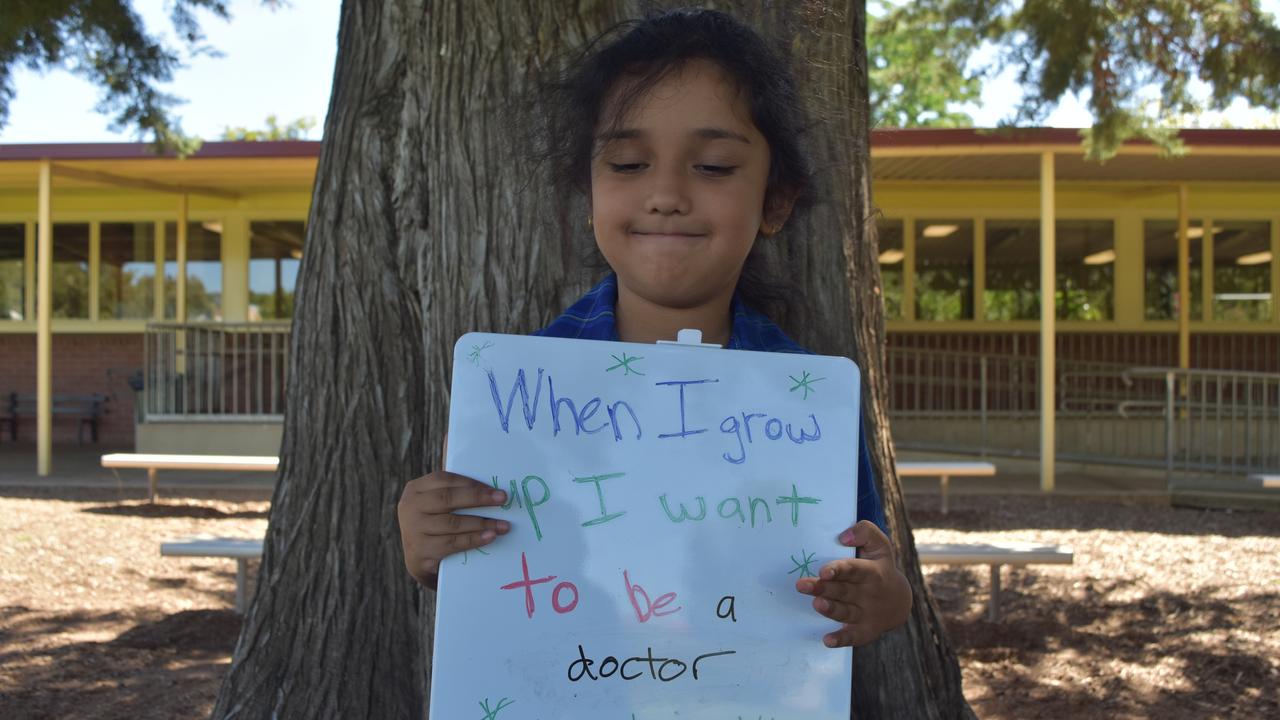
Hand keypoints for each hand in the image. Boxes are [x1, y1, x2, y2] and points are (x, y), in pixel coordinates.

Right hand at [397, 469, 509, 588]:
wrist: (420, 561)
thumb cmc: (436, 526)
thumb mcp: (438, 507)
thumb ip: (456, 495)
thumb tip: (492, 490)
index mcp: (415, 489)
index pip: (444, 480)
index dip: (471, 484)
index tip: (495, 489)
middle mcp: (410, 507)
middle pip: (447, 499)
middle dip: (478, 498)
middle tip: (503, 499)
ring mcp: (413, 530)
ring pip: (452, 523)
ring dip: (481, 523)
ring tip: (503, 524)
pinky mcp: (419, 552)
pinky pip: (452, 543)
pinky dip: (473, 539)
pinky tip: (489, 537)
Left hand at [795, 520, 911, 646]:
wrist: (899, 600)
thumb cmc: (879, 566)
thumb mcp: (879, 545)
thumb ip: (864, 532)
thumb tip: (843, 537)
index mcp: (872, 572)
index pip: (854, 569)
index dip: (839, 569)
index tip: (823, 571)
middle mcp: (869, 593)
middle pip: (843, 591)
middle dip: (823, 588)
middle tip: (802, 585)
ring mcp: (867, 613)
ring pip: (846, 612)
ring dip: (831, 610)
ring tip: (816, 604)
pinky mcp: (865, 630)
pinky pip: (854, 637)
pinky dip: (842, 639)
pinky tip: (827, 641)